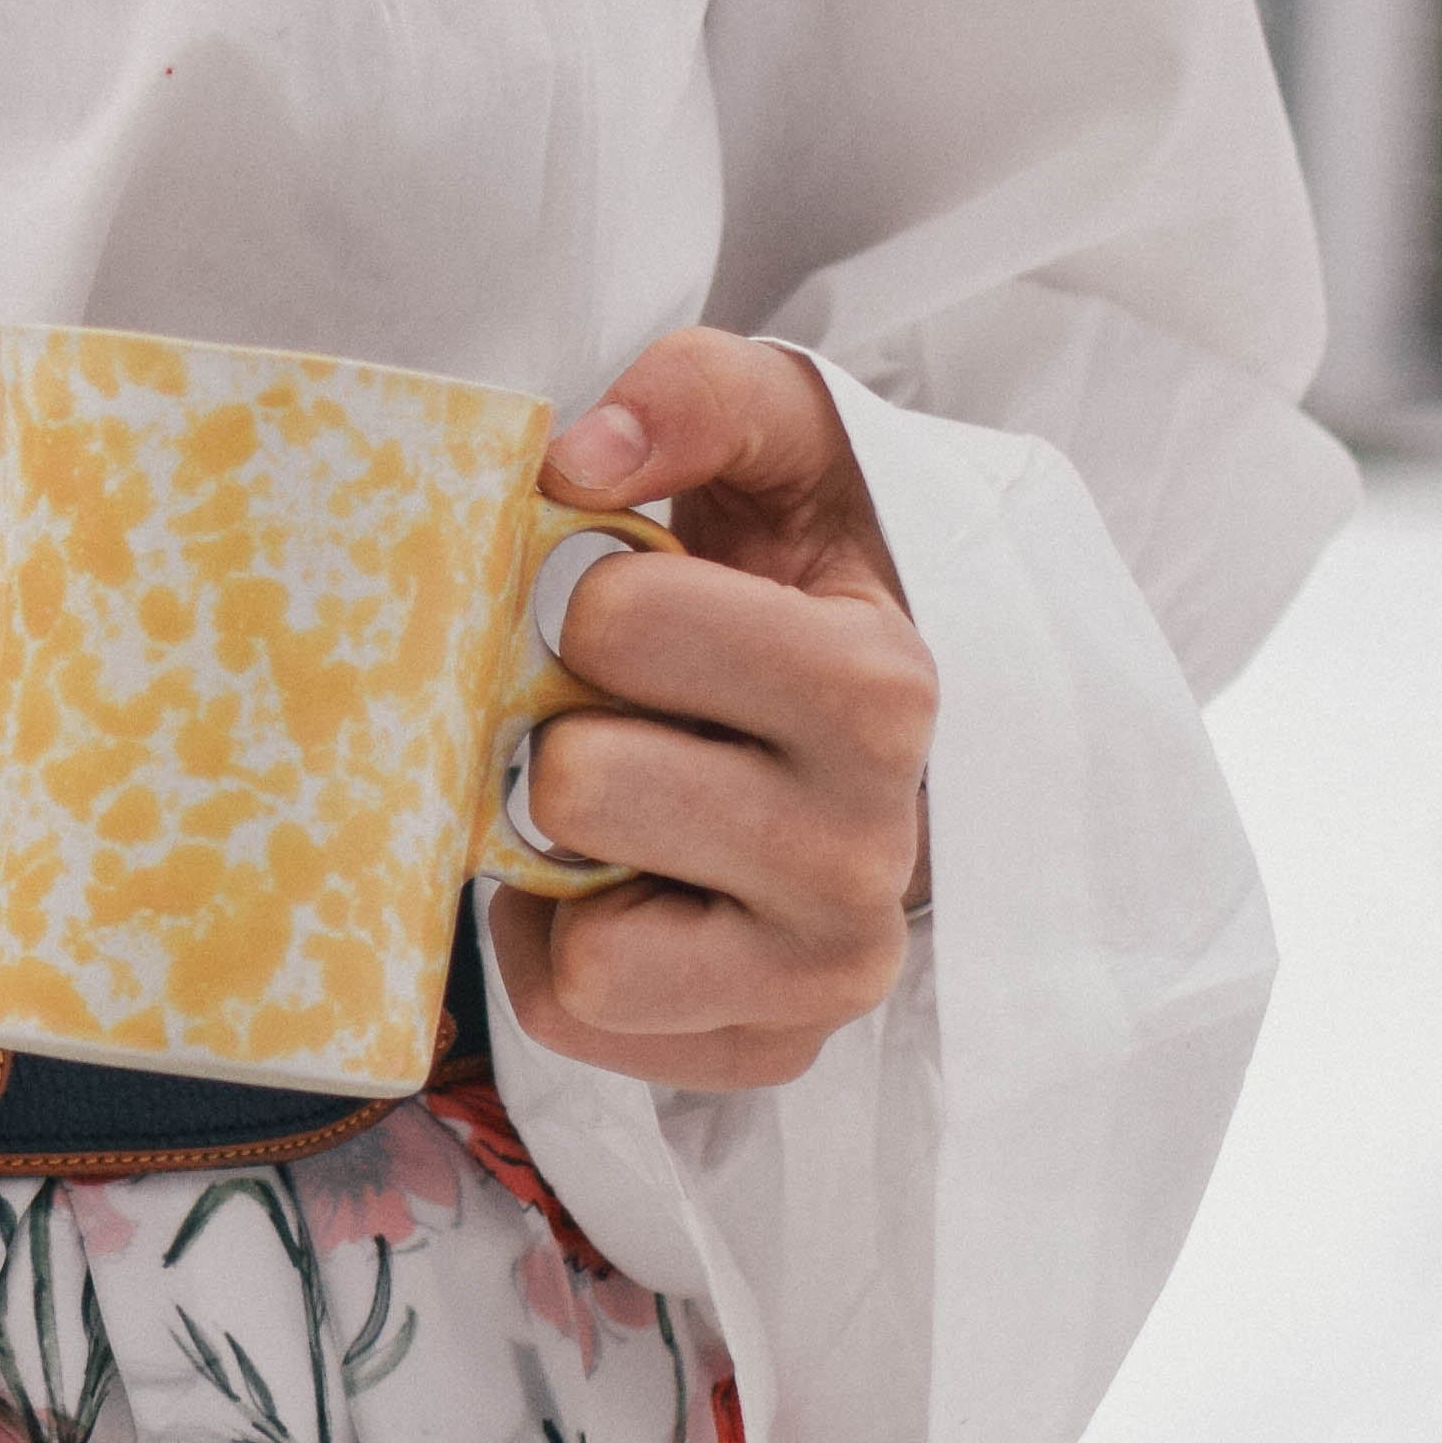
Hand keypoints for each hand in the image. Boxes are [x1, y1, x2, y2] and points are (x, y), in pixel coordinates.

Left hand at [486, 329, 935, 1097]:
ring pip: (588, 946)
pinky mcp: (770, 1048)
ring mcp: (827, 967)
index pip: (618, 626)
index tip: (632, 604)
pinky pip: (579, 1019)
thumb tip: (575, 459)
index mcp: (882, 683)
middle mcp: (871, 846)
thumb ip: (695, 395)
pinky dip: (562, 951)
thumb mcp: (781, 437)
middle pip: (578, 787)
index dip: (587, 601)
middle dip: (559, 735)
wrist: (862, 718)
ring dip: (561, 865)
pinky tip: (621, 884)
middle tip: (613, 715)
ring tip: (617, 805)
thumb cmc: (807, 567)